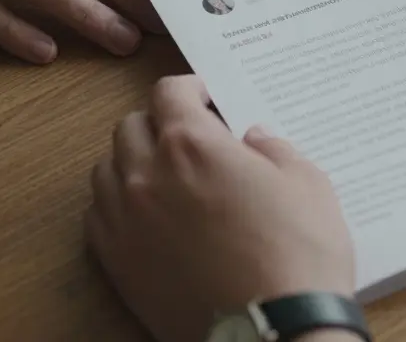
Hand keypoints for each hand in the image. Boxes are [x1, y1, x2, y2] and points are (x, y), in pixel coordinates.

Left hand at [87, 76, 354, 341]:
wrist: (273, 332)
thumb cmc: (297, 257)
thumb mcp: (307, 184)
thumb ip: (274, 149)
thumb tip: (254, 139)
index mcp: (191, 144)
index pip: (169, 92)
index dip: (189, 88)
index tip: (203, 97)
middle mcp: (147, 174)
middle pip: (132, 126)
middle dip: (159, 123)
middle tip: (188, 137)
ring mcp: (125, 221)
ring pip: (107, 168)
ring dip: (131, 161)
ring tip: (163, 174)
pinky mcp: (117, 263)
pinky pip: (97, 216)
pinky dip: (115, 205)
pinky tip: (144, 215)